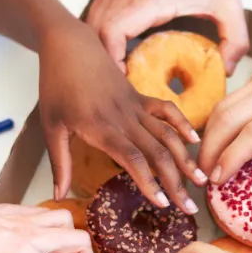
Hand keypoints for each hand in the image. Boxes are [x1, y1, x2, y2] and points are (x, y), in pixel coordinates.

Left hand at [38, 19, 205, 211]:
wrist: (68, 44)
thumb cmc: (55, 86)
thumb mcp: (50, 126)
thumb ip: (59, 163)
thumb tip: (60, 195)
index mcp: (100, 127)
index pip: (132, 159)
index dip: (150, 182)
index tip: (162, 205)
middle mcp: (124, 117)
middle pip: (157, 152)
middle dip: (176, 182)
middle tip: (189, 208)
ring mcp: (135, 105)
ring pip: (167, 134)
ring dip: (186, 159)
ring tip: (201, 181)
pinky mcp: (140, 96)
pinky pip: (167, 110)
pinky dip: (183, 124)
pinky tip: (196, 142)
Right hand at [85, 0, 248, 73]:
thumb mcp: (230, 6)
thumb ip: (235, 40)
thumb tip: (226, 71)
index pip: (112, 34)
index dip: (112, 63)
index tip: (126, 84)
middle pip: (95, 35)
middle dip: (104, 64)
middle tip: (121, 88)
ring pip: (91, 27)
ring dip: (99, 52)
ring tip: (118, 75)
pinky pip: (95, 18)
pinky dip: (99, 38)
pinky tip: (116, 55)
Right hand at [199, 28, 251, 190]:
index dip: (232, 158)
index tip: (219, 180)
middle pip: (228, 119)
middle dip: (209, 150)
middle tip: (203, 176)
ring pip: (223, 106)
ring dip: (208, 134)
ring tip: (206, 160)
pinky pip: (231, 98)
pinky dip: (218, 120)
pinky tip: (220, 138)